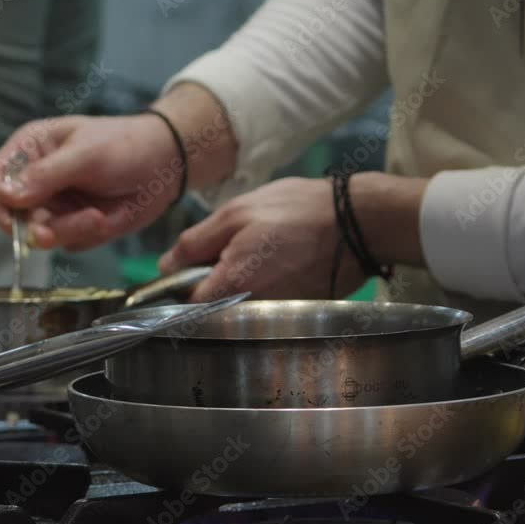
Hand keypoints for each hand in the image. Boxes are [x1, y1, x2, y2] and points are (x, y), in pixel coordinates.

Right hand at [0, 83, 238, 251]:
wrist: (165, 166)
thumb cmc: (124, 145)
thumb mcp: (85, 155)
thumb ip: (45, 176)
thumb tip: (6, 196)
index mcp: (29, 150)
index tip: (11, 223)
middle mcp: (35, 180)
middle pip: (14, 216)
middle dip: (39, 227)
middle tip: (54, 233)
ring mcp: (54, 206)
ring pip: (42, 235)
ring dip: (68, 231)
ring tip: (97, 217)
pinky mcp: (73, 227)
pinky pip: (67, 243)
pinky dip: (85, 236)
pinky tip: (105, 218)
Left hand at [158, 173, 427, 301]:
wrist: (359, 222)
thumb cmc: (297, 210)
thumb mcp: (235, 213)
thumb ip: (194, 242)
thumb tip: (165, 266)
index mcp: (230, 285)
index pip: (185, 303)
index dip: (179, 285)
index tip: (187, 266)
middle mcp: (250, 309)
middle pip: (212, 305)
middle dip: (211, 281)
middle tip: (231, 248)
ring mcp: (273, 313)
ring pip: (238, 303)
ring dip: (239, 282)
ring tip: (261, 251)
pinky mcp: (293, 310)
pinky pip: (264, 302)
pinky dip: (264, 284)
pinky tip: (279, 260)